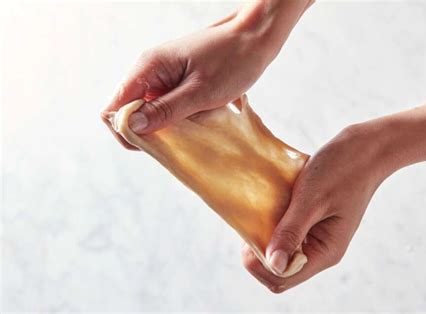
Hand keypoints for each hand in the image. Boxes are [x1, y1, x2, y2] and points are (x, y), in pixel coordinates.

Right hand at [101, 0, 313, 148]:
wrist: (255, 37)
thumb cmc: (233, 60)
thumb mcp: (200, 92)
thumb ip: (165, 110)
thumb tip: (131, 127)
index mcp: (149, 67)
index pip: (115, 107)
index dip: (126, 131)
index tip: (152, 145)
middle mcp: (150, 71)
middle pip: (127, 111)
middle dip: (144, 132)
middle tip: (174, 142)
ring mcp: (162, 76)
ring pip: (146, 111)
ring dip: (160, 127)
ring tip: (186, 134)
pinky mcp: (176, 82)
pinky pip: (163, 106)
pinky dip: (173, 119)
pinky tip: (191, 125)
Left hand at [242, 79, 425, 292]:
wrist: (365, 148)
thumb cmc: (342, 170)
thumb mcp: (312, 200)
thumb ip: (292, 232)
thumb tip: (274, 264)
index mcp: (325, 252)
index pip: (283, 277)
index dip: (259, 265)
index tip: (245, 240)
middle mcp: (320, 250)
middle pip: (279, 268)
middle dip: (258, 252)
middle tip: (249, 224)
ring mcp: (316, 236)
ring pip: (281, 250)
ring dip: (264, 237)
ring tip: (255, 215)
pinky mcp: (312, 222)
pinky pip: (287, 232)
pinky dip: (272, 224)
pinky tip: (265, 207)